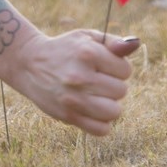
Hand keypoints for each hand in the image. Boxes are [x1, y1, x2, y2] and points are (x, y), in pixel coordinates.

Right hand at [0, 29, 138, 136]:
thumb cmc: (65, 49)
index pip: (125, 70)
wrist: (29, 63)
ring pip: (114, 112)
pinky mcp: (68, 116)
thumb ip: (114, 42)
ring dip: (109, 105)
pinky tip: (91, 110)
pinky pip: (102, 130)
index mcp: (87, 53)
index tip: (103, 65)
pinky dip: (101, 122)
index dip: (117, 67)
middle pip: (121, 91)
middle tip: (96, 79)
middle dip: (112, 85)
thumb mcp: (86, 37)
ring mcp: (74, 98)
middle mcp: (80, 76)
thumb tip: (137, 43)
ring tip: (96, 95)